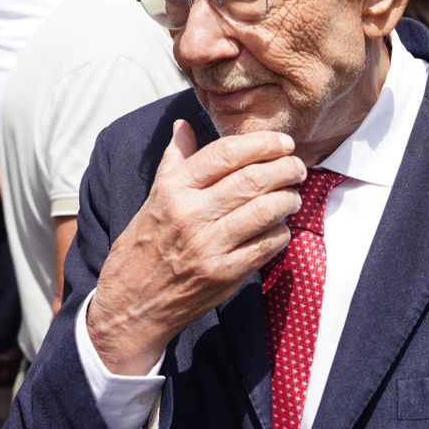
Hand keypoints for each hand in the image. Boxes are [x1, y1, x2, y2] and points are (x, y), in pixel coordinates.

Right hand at [86, 121, 304, 375]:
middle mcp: (190, 214)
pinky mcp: (224, 274)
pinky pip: (268, 245)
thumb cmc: (145, 245)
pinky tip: (278, 227)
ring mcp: (209, 246)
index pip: (225, 153)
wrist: (131, 303)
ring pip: (266, 210)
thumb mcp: (154, 198)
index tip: (282, 142)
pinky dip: (281, 232)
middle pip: (252, 179)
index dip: (261, 143)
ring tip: (292, 196)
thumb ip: (175, 161)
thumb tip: (183, 125)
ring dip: (288, 199)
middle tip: (296, 167)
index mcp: (172, 190)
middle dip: (285, 168)